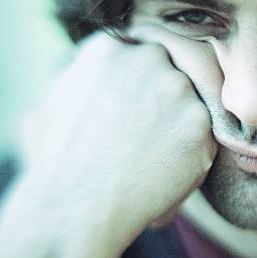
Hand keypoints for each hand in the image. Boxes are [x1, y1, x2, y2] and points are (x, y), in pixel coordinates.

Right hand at [0, 28, 215, 257]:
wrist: (72, 210)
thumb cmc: (52, 165)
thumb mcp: (51, 106)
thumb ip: (80, 87)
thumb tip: (94, 88)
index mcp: (110, 47)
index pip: (144, 56)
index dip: (144, 88)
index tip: (137, 113)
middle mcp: (149, 57)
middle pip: (173, 76)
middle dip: (165, 105)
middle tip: (148, 139)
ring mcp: (179, 89)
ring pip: (192, 109)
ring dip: (179, 134)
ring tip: (150, 165)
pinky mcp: (201, 125)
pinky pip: (205, 141)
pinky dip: (189, 164)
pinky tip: (161, 181)